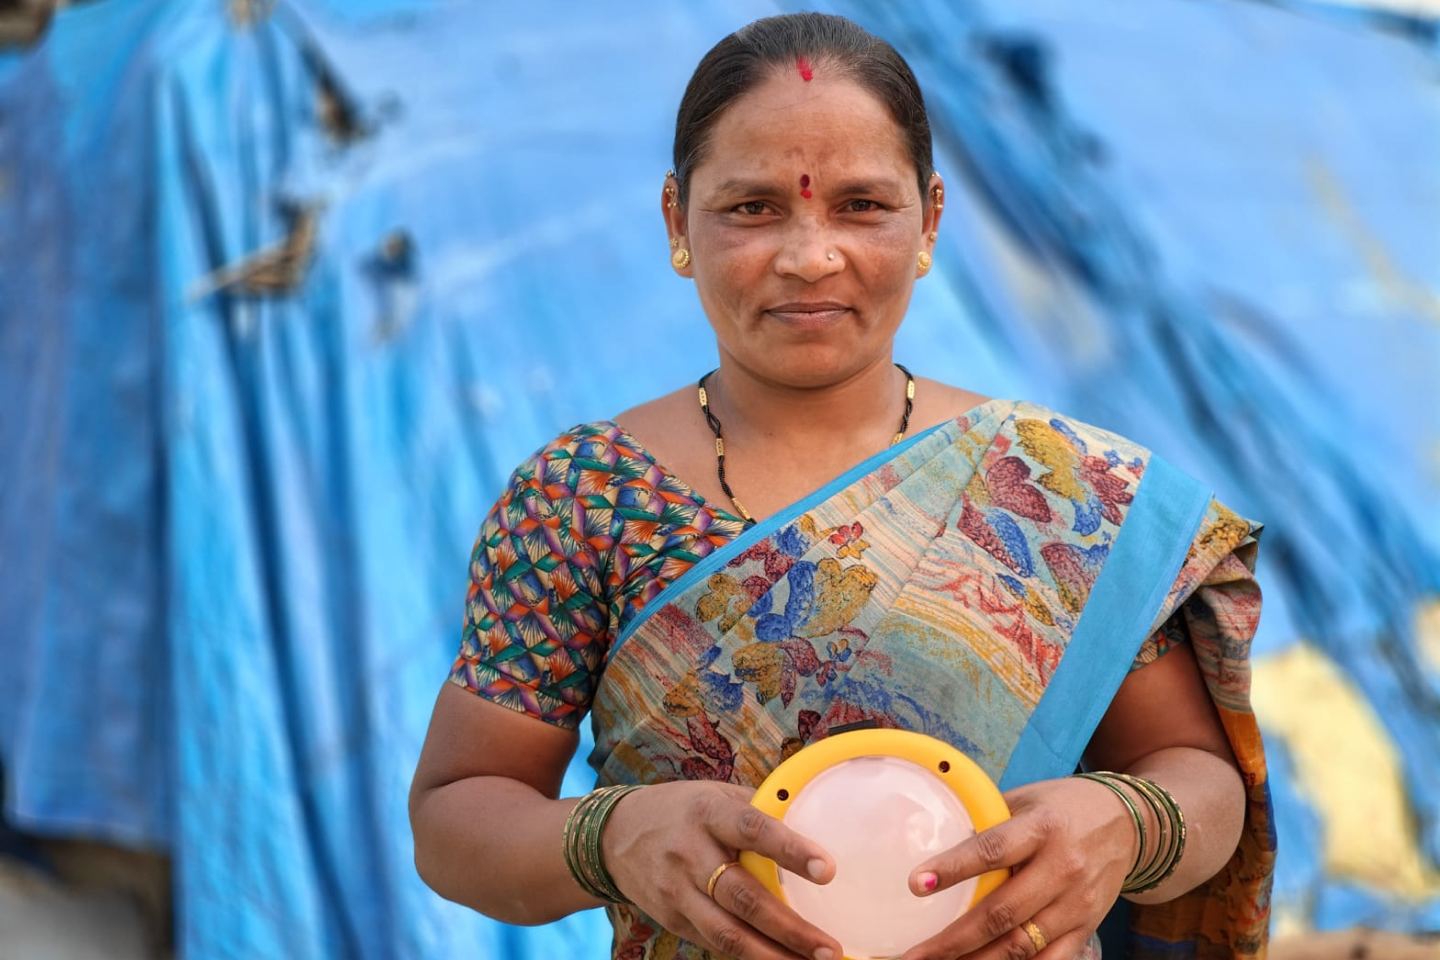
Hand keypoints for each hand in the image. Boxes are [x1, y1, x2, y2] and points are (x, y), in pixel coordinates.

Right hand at [602, 781, 844, 959]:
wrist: (613, 837)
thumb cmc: (682, 811)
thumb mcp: (714, 795)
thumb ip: (758, 809)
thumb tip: (815, 819)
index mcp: (707, 813)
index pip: (752, 829)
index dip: (790, 850)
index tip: (828, 869)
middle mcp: (690, 854)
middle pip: (742, 897)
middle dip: (789, 927)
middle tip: (829, 947)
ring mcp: (677, 893)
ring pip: (728, 933)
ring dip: (772, 955)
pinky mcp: (673, 920)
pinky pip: (715, 944)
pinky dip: (750, 957)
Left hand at [899, 777, 1133, 959]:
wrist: (1130, 823)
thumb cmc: (1064, 806)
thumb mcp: (1027, 799)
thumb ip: (988, 821)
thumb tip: (935, 839)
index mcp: (1042, 828)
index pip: (992, 850)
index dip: (953, 869)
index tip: (916, 883)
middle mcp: (1062, 868)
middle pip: (1002, 913)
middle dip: (953, 939)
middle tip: (913, 954)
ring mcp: (1076, 904)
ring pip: (1020, 945)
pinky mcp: (1086, 929)